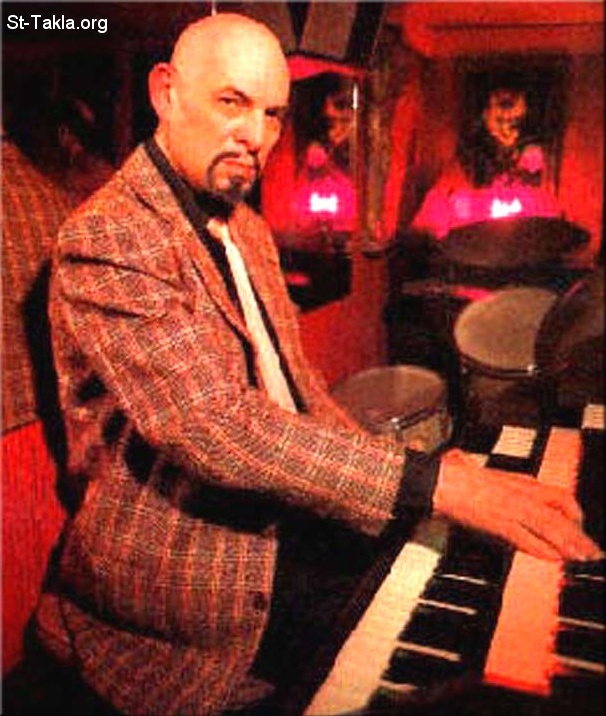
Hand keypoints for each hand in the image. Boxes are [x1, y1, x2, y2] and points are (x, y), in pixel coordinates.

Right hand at [432, 448, 602, 561]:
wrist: (437, 480)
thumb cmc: (453, 477)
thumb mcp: (484, 477)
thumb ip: (494, 483)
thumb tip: (484, 478)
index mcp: (518, 481)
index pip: (559, 495)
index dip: (575, 512)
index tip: (581, 526)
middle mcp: (520, 493)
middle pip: (560, 514)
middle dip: (579, 536)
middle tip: (592, 552)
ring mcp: (510, 507)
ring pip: (549, 526)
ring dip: (568, 545)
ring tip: (581, 559)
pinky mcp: (498, 521)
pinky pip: (526, 537)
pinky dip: (542, 549)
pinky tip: (553, 558)